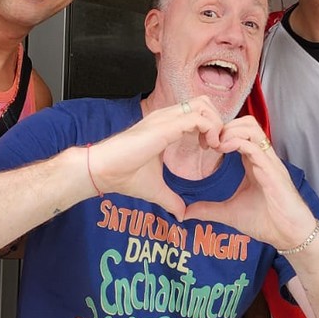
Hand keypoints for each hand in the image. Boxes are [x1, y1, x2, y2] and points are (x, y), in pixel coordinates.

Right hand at [86, 97, 223, 217]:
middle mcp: (166, 117)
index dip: (209, 127)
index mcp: (164, 126)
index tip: (210, 149)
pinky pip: (198, 118)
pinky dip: (210, 129)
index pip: (195, 113)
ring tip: (213, 145)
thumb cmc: (124, 176)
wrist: (103, 172)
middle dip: (216, 121)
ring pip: (203, 105)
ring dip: (215, 123)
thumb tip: (181, 215)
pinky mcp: (165, 127)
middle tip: (214, 144)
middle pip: (203, 102)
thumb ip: (171, 200)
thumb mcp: (155, 190)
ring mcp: (165, 119)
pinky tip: (209, 147)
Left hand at [184, 116, 317, 249]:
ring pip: (252, 128)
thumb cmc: (267, 221)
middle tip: (208, 142)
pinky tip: (223, 150)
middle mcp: (262, 157)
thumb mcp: (230, 213)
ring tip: (216, 145)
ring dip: (231, 131)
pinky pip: (256, 147)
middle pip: (246, 123)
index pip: (239, 133)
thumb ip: (209, 210)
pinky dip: (237, 142)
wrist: (290, 235)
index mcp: (253, 162)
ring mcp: (269, 162)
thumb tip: (186, 213)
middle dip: (225, 126)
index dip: (221, 132)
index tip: (204, 144)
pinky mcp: (273, 171)